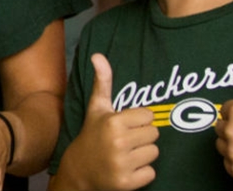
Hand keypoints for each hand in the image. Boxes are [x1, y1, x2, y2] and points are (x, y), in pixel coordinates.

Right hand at [55, 54, 157, 190]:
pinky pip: (151, 173)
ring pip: (154, 153)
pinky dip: (141, 174)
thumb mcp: (97, 108)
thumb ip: (103, 82)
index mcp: (114, 122)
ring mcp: (122, 164)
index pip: (149, 116)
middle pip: (154, 134)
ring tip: (126, 155)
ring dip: (143, 156)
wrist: (79, 171)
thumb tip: (98, 55)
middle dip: (142, 138)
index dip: (138, 121)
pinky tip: (126, 169)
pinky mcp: (126, 183)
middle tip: (126, 141)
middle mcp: (118, 142)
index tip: (124, 126)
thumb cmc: (92, 135)